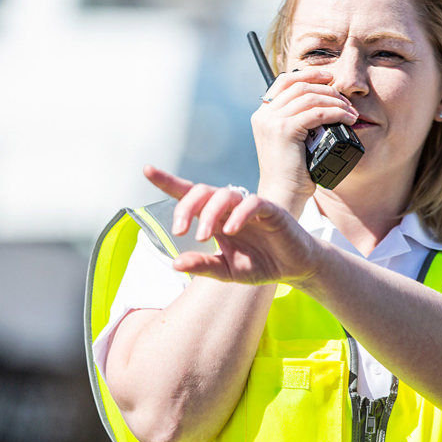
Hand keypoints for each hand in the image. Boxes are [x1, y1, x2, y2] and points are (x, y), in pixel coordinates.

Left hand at [144, 165, 319, 285]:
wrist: (295, 268)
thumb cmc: (260, 264)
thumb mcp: (226, 271)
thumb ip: (202, 266)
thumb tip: (174, 264)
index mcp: (215, 217)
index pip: (188, 194)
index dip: (167, 181)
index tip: (147, 170)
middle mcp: (229, 207)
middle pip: (201, 190)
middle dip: (185, 207)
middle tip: (180, 231)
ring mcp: (249, 206)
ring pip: (223, 193)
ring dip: (208, 213)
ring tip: (203, 236)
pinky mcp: (271, 210)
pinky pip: (252, 202)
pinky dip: (239, 214)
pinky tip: (230, 230)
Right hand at [252, 69, 357, 213]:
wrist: (283, 195)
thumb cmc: (291, 173)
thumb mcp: (290, 141)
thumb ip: (297, 120)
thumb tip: (323, 102)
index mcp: (262, 115)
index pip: (284, 81)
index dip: (308, 74)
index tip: (329, 77)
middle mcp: (264, 115)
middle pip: (299, 85)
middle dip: (327, 88)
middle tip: (346, 101)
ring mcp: (272, 121)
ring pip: (310, 96)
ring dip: (335, 101)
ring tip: (350, 112)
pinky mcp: (284, 130)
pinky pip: (316, 112)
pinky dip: (336, 113)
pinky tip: (347, 119)